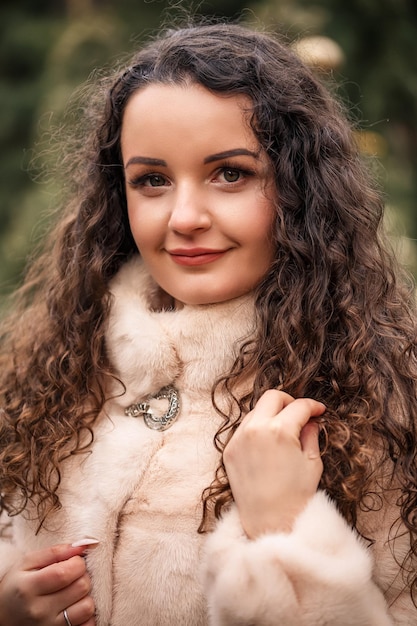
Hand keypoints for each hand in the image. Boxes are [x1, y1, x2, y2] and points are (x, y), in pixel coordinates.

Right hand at [0, 543, 95, 625]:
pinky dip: (86, 615)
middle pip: (81, 587)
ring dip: (85, 595)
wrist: (3, 615)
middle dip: (83, 576)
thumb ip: (55, 552)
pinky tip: (75, 607)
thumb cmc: (18, 585)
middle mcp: (39, 611)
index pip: (65, 573)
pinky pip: (87, 625)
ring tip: (74, 591)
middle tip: (73, 575)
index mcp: (28, 588)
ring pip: (87, 607)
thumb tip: (83, 546)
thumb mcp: (27, 563)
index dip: (77, 563)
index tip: (73, 561)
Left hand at [223, 389, 325, 537]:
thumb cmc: (296, 496)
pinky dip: (257, 428)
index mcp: (280, 431)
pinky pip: (244, 428)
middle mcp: (255, 429)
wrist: (270, 522)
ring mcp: (239, 439)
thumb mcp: (312, 462)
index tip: (319, 411)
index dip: (313, 406)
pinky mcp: (229, 450)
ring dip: (271, 413)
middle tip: (300, 414)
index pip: (299, 406)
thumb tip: (310, 420)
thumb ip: (311, 434)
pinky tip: (268, 443)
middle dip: (289, 401)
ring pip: (255, 410)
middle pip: (272, 397)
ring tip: (284, 430)